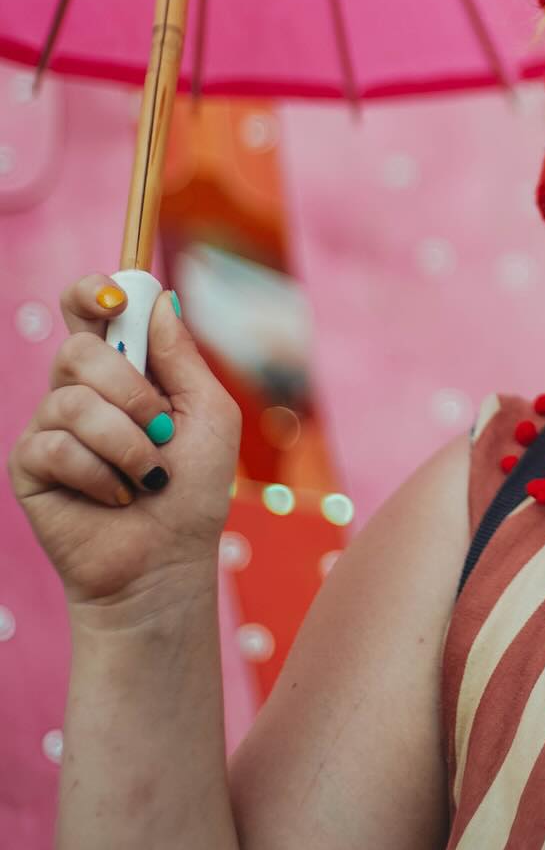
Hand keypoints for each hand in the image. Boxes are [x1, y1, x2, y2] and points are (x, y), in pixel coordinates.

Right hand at [8, 275, 241, 614]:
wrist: (169, 558)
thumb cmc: (195, 486)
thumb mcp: (208, 411)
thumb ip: (181, 356)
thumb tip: (159, 297)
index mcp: (124, 368)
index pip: (90, 310)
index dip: (94, 292)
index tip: (115, 299)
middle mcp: (80, 390)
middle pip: (77, 348)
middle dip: (130, 388)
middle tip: (161, 426)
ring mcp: (50, 426)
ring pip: (72, 400)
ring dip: (126, 441)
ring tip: (148, 473)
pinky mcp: (30, 466)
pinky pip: (56, 446)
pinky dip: (101, 474)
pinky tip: (116, 496)